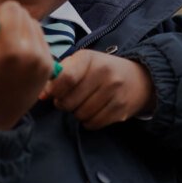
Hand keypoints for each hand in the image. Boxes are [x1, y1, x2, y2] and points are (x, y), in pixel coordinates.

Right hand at [0, 0, 52, 129]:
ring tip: (4, 50)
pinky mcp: (51, 65)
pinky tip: (16, 58)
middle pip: (23, 14)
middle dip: (7, 21)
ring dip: (19, 29)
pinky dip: (28, 41)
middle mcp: (33, 53)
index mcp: (11, 49)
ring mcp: (45, 60)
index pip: (11, 8)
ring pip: (33, 23)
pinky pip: (40, 38)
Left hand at [39, 50, 155, 129]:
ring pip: (80, 115)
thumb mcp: (83, 63)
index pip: (65, 78)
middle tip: (71, 98)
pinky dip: (89, 121)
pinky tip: (94, 111)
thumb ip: (60, 75)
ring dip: (77, 113)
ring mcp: (114, 92)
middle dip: (65, 104)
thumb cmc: (102, 70)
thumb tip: (41, 94)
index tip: (51, 94)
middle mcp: (104, 74)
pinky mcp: (121, 110)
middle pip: (69, 102)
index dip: (54, 91)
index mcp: (89, 59)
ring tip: (85, 103)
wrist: (140, 78)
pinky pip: (93, 124)